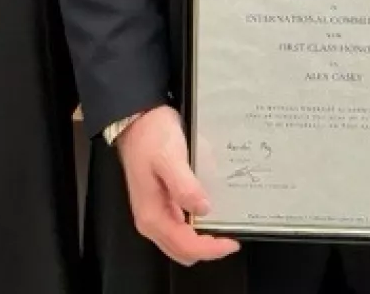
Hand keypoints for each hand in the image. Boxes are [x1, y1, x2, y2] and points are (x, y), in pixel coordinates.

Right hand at [115, 104, 239, 265]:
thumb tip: (204, 210)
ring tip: (224, 223)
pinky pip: (180, 225)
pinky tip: (209, 209)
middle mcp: (151, 220)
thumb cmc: (152, 136)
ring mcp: (154, 212)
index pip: (185, 246)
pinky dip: (196, 225)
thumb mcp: (170, 158)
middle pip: (182, 250)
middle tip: (231, 235)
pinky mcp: (160, 202)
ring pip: (182, 240)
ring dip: (202, 238)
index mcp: (152, 216)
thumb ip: (185, 187)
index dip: (210, 250)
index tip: (232, 243)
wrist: (136, 118)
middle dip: (207, 249)